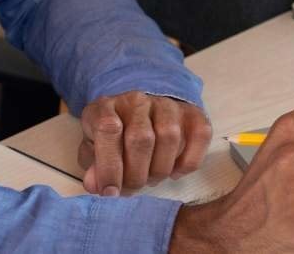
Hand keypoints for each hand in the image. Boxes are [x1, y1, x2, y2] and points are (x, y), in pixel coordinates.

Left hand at [79, 91, 211, 194]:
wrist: (145, 110)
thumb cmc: (115, 135)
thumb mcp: (94, 148)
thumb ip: (93, 166)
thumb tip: (97, 186)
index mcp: (107, 107)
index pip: (108, 129)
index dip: (109, 166)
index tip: (110, 192)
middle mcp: (138, 101)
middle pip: (141, 138)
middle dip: (136, 174)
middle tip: (133, 188)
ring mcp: (168, 104)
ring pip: (170, 137)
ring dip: (160, 169)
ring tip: (151, 180)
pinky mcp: (193, 112)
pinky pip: (199, 136)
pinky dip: (187, 162)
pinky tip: (174, 172)